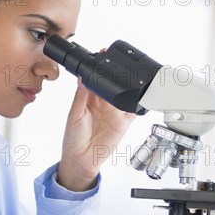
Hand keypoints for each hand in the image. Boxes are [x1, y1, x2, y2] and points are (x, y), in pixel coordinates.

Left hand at [57, 49, 135, 190]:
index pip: (96, 78)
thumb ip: (80, 96)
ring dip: (128, 85)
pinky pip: (134, 110)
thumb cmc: (73, 139)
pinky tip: (141, 95)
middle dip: (116, 72)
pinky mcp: (124, 122)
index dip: (99, 67)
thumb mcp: (74, 115)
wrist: (82, 160)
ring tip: (131, 75)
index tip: (102, 55)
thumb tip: (82, 77)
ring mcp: (114, 112)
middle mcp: (103, 103)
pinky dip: (139, 103)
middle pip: (112, 83)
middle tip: (119, 60)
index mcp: (88, 98)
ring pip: (124, 93)